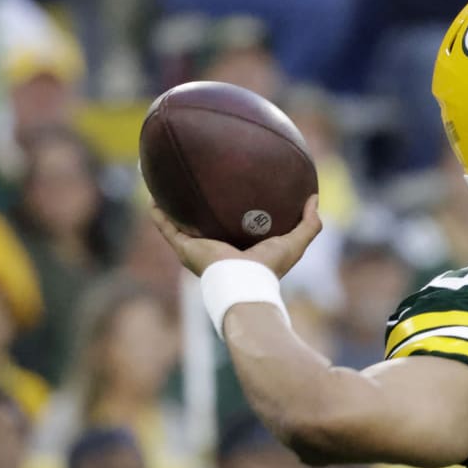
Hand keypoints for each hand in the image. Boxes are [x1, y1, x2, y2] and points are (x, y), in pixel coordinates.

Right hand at [151, 195, 321, 277]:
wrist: (244, 284)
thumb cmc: (270, 266)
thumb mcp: (295, 242)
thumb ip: (309, 223)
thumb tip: (314, 197)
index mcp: (241, 248)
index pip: (236, 227)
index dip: (235, 211)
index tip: (234, 191)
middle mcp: (218, 249)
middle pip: (207, 224)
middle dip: (202, 208)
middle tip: (199, 184)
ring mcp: (199, 249)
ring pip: (182, 225)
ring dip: (174, 208)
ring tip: (168, 186)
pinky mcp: (185, 249)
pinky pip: (167, 228)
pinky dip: (159, 215)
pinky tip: (152, 197)